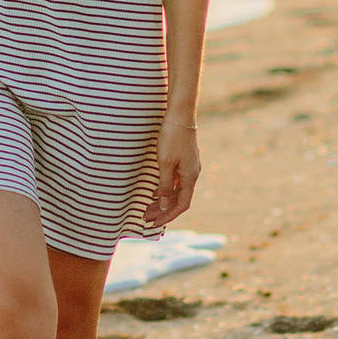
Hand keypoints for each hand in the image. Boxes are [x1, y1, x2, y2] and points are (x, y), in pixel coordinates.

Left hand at [143, 113, 199, 227]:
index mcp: (190, 177)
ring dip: (162, 200)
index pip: (181, 205)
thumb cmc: (172, 138)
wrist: (180, 115)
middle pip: (178, 199)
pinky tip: (153, 192)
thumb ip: (165, 186)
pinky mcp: (183, 160)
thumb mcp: (165, 164)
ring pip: (176, 190)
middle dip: (162, 210)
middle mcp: (192, 174)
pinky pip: (175, 181)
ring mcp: (188, 167)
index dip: (167, 216)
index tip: (153, 223)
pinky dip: (164, 189)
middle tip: (145, 218)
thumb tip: (164, 206)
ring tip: (147, 208)